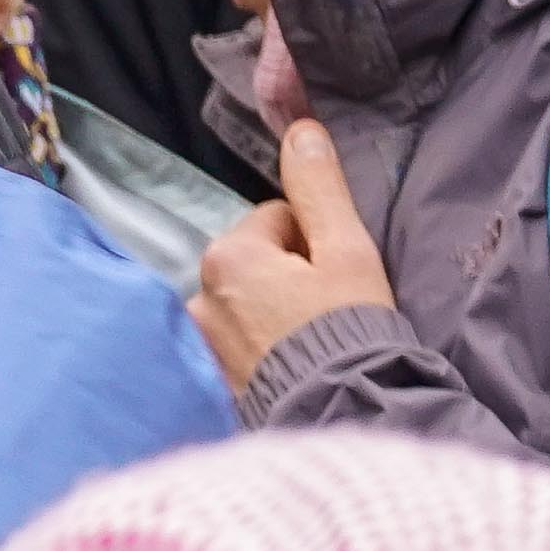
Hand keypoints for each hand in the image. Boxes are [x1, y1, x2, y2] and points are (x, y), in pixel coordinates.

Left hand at [188, 121, 405, 396]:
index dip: (315, 242)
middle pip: (256, 262)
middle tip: (329, 312)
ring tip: (314, 345)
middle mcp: (199, 297)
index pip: (276, 220)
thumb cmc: (350, 334)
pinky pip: (239, 345)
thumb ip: (319, 188)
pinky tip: (294, 368)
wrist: (344, 421)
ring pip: (246, 304)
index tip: (337, 278)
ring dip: (274, 314)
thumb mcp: (347, 252)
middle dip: (289, 277)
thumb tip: (300, 129)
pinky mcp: (210, 383)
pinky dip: (262, 350)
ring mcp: (201, 345)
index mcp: (228, 256)